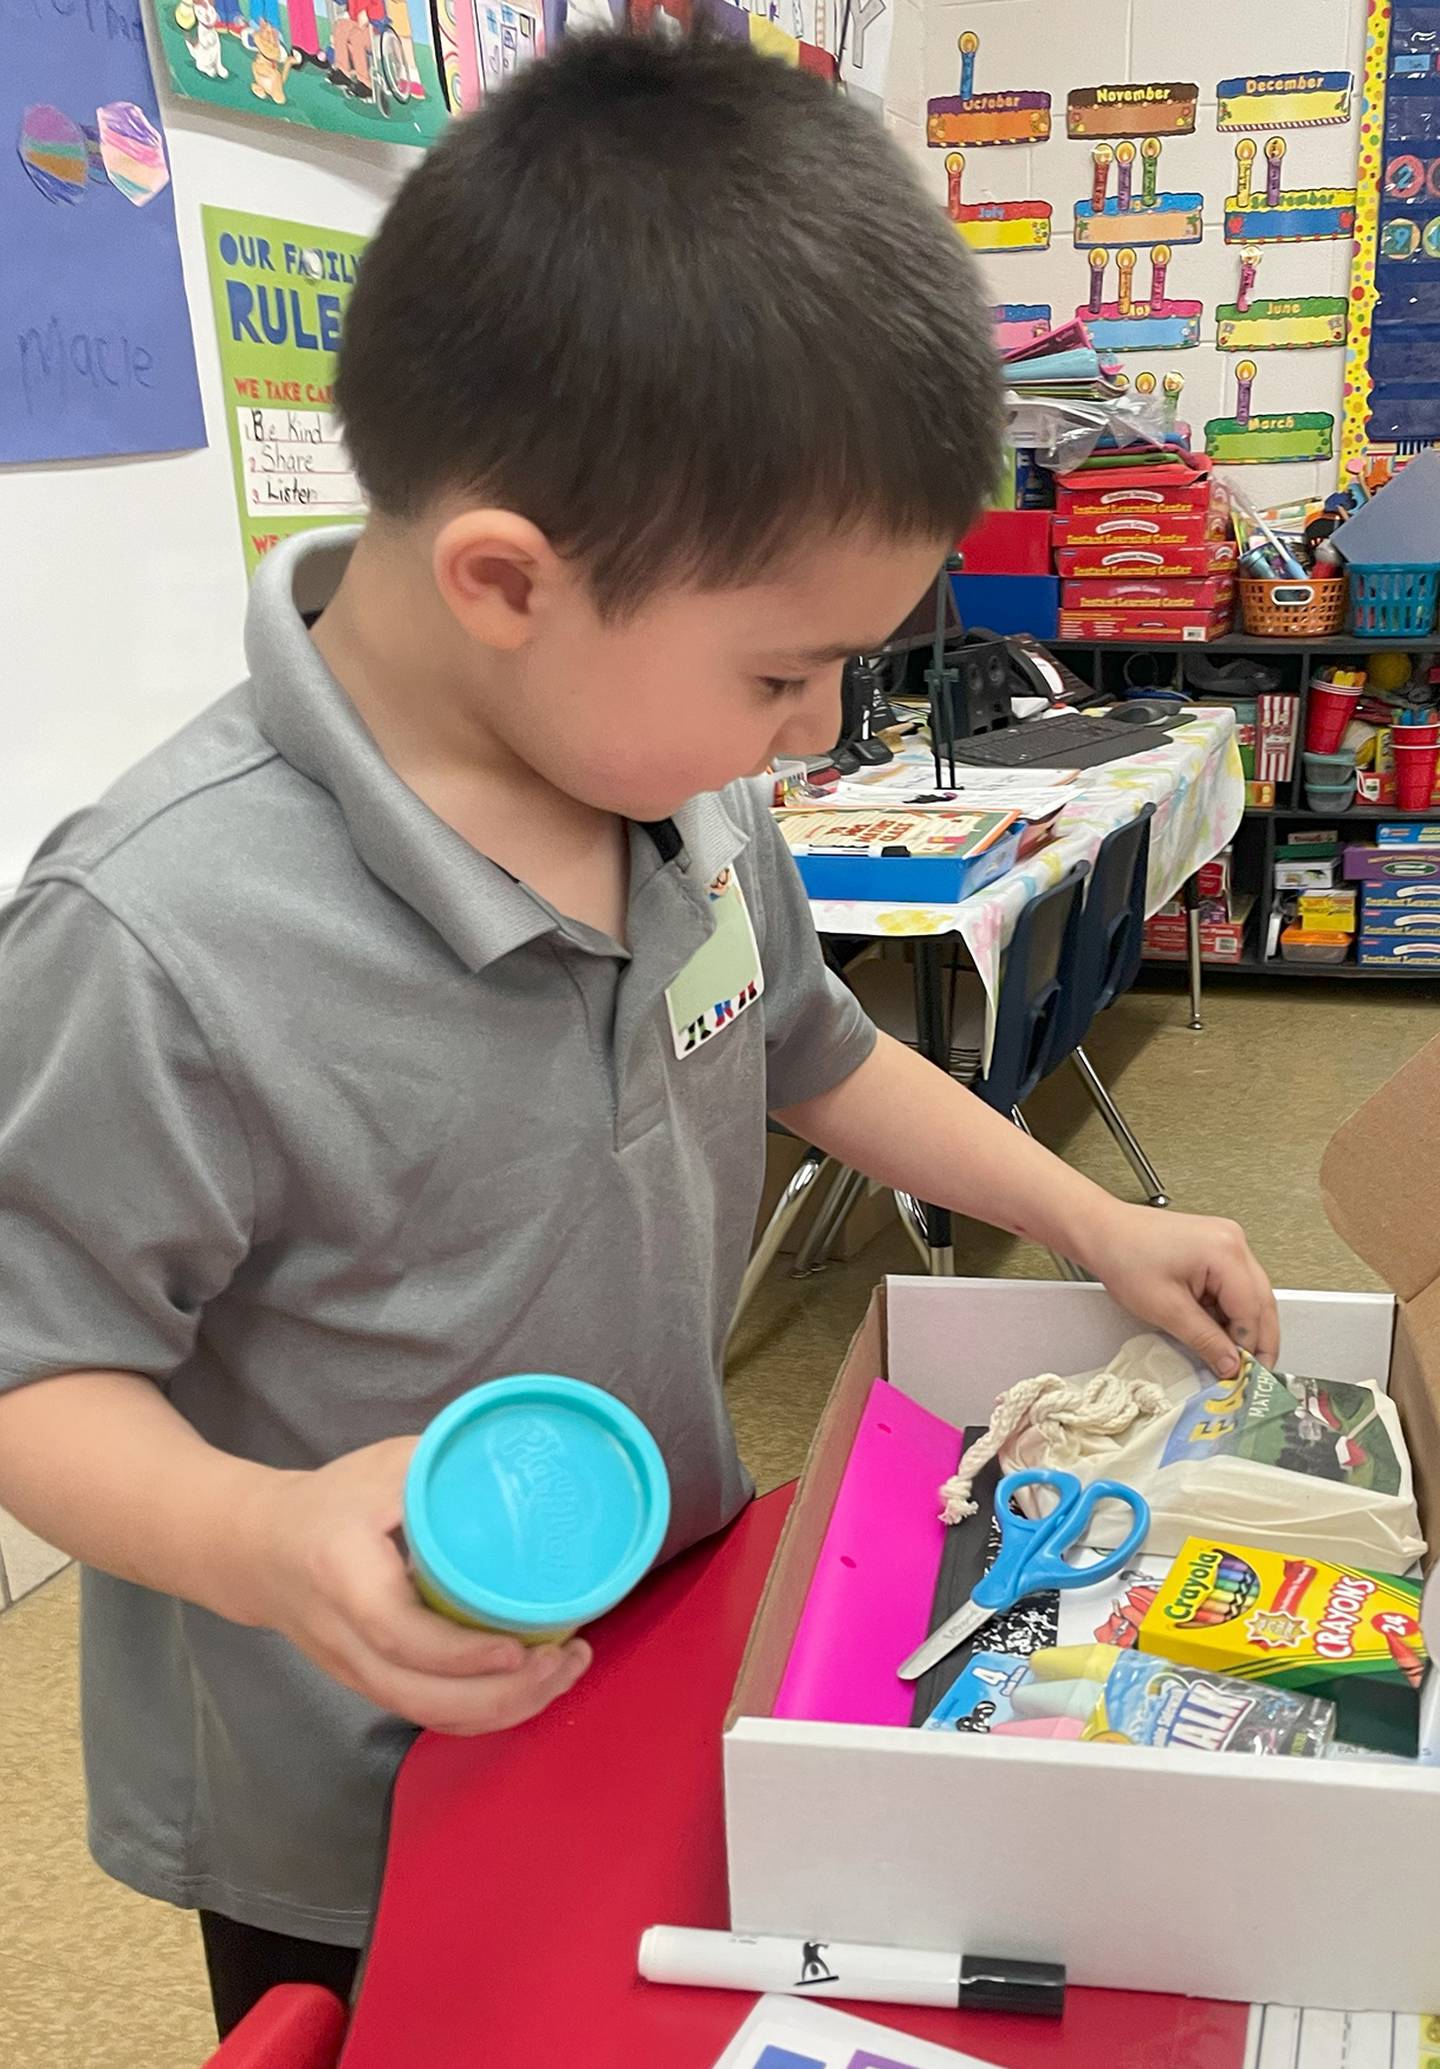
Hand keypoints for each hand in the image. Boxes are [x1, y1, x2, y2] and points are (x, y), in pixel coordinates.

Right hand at [231, 1436, 590, 1732]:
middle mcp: (344, 1638)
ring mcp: (354, 1672)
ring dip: (501, 1708)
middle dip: (500, 1693)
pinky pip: (428, 1715)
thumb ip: (447, 1464)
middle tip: (564, 1661)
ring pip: (428, 1715)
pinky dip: (482, 1715)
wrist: (259, 1550)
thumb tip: (528, 1458)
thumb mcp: (384, 1467)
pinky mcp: (371, 1685)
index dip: (461, 1651)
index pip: (398, 1632)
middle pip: (420, 1695)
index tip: (521, 1647)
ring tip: (563, 1674)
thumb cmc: (329, 1502)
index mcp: (343, 1575)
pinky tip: (529, 1691)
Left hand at [1076, 1201, 1278, 1377]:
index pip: (1254, 1311)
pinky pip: (1235, 1285)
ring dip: (1242, 1327)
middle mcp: (1233, 1242)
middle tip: (1250, 1372)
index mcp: (1225, 1252)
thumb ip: (1205, 1341)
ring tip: (1230, 1356)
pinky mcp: (1216, 1247)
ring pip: (1251, 1295)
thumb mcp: (1166, 1309)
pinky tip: (1217, 1330)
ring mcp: (1226, 1242)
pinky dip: (1229, 1311)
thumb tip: (1231, 1365)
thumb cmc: (1124, 1256)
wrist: (1102, 1231)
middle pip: (1261, 1301)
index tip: (1245, 1375)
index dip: (1251, 1348)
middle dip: (1257, 1340)